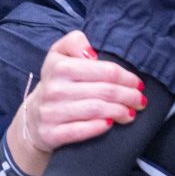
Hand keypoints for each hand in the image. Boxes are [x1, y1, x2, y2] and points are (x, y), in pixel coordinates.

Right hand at [7, 30, 145, 173]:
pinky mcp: (50, 133)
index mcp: (60, 66)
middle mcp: (54, 89)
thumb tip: (92, 52)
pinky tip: (110, 124)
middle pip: (105, 91)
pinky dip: (98, 128)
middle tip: (140, 101)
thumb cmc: (56, 83)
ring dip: (120, 111)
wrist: (33, 118)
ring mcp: (51, 112)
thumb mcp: (59, 54)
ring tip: (131, 113)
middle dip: (129, 96)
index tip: (138, 84)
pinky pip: (79, 131)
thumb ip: (75, 42)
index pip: (105, 71)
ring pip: (96, 110)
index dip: (127, 78)